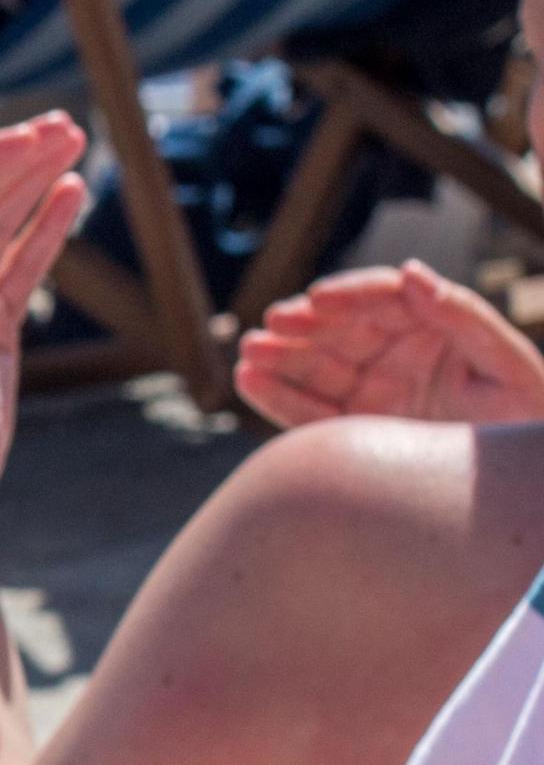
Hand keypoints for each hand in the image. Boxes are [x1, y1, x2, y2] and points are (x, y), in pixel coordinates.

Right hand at [236, 262, 543, 427]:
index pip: (385, 299)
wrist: (524, 493)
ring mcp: (375, 393)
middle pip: (341, 330)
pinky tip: (250, 381)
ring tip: (249, 354)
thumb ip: (465, 319)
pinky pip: (310, 412)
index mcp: (437, 329)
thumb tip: (412, 272)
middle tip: (272, 325)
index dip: (350, 294)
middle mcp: (400, 355)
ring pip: (317, 367)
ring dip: (280, 357)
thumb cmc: (530, 423)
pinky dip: (278, 399)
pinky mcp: (357, 431)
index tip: (319, 299)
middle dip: (303, 325)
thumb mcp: (510, 368)